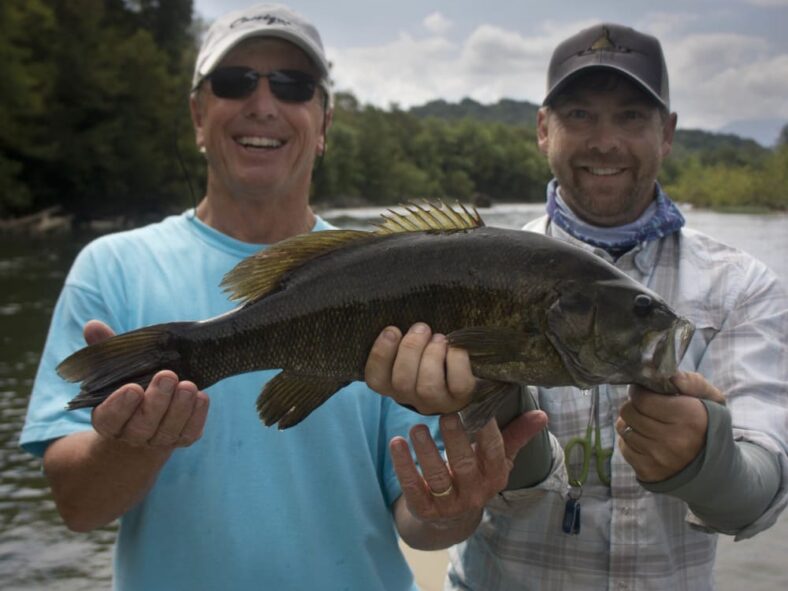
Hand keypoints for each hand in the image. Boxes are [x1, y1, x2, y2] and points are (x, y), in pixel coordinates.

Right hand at [84, 320, 209, 448]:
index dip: (120, 406)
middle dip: (157, 400)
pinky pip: (190, 431)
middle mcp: (132, 434)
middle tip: (167, 376)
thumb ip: (105, 351)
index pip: (110, 418)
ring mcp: (158, 439)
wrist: (146, 422)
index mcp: (108, 419)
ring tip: (188, 385)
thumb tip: (93, 325)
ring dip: (180, 407)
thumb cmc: (128, 387)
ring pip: (168, 430)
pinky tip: (201, 396)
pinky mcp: (182, 438)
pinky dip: (197, 415)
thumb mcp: (115, 370)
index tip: (132, 388)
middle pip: (142, 425)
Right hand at [365, 323, 475, 413]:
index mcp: (392, 385)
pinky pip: (458, 384)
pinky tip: (454, 347)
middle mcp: (412, 399)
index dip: (380, 355)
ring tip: (439, 338)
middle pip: (402, 382)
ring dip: (432, 356)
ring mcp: (437, 402)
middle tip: (422, 328)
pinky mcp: (461, 398)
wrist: (465, 370)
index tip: (392, 330)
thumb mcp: (411, 347)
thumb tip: (399, 326)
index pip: (375, 379)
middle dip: (411, 349)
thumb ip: (401, 340)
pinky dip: (456, 361)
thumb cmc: (430, 352)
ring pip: (428, 387)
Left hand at [391, 410, 547, 529]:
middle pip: (464, 466)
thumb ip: (517, 434)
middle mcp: (474, 494)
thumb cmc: (476, 476)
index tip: (480, 409)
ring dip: (426, 451)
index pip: (495, 453)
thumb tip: (542, 413)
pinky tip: (396, 444)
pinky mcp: (424, 510)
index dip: (488, 433)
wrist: (450, 520)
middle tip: (445, 415)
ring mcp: (448, 504)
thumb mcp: (498, 459)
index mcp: (495, 477)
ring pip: (437, 477)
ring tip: (416, 428)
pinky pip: (412, 488)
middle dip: (455, 440)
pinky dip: (403, 466)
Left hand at [616, 371, 721, 481]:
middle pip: (628, 412)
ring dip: (630, 423)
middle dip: (634, 406)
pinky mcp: (648, 472)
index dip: (639, 391)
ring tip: (646, 423)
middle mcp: (673, 439)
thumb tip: (670, 376)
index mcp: (689, 417)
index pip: (642, 398)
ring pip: (623, 429)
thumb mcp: (711, 400)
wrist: (716, 469)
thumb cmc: (708, 426)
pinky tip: (646, 441)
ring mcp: (659, 458)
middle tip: (645, 408)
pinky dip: (630, 442)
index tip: (643, 392)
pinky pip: (624, 448)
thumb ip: (692, 382)